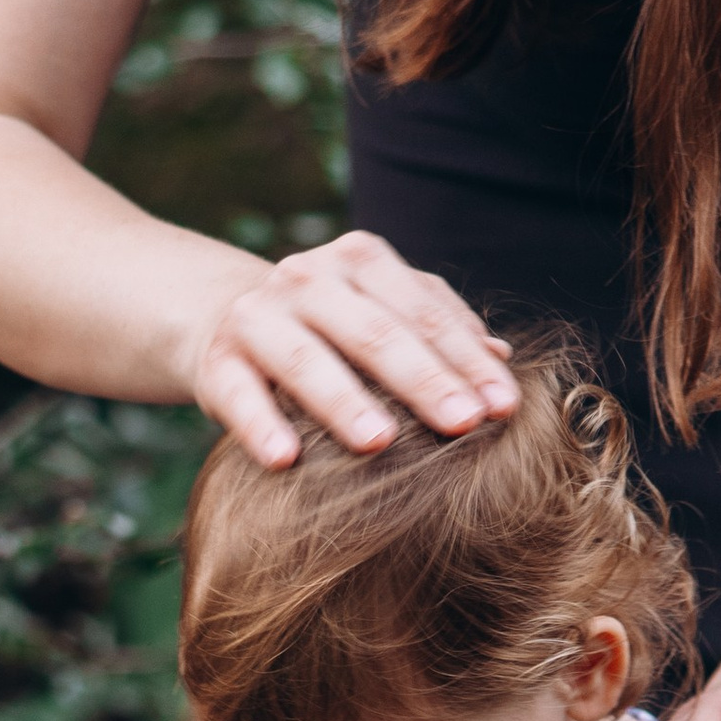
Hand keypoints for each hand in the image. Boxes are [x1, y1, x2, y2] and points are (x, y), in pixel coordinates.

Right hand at [188, 231, 516, 467]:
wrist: (227, 319)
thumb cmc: (331, 326)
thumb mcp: (384, 313)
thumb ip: (439, 328)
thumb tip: (501, 358)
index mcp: (362, 260)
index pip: (425, 313)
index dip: (466, 360)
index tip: (503, 408)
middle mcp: (308, 278)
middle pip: (375, 333)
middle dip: (424, 380)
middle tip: (464, 425)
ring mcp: (259, 316)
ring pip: (306, 360)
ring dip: (345, 402)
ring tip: (380, 443)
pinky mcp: (216, 361)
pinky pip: (239, 395)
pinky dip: (261, 426)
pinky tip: (285, 459)